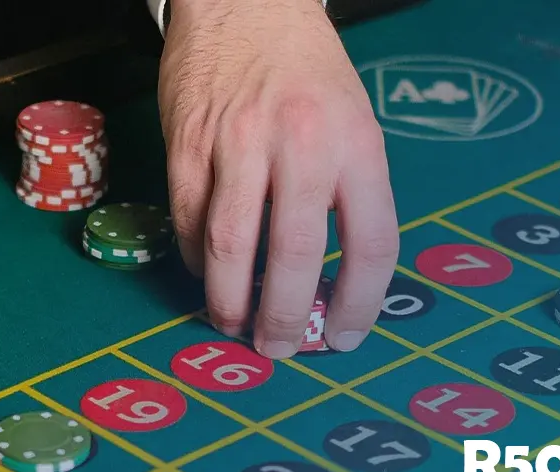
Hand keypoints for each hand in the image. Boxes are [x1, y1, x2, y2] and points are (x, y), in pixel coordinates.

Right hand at [158, 0, 398, 358]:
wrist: (245, 1)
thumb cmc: (305, 69)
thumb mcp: (353, 121)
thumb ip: (347, 194)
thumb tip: (333, 283)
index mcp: (357, 144)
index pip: (371, 243)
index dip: (362, 304)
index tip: (348, 338)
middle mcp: (301, 145)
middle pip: (296, 257)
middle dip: (289, 319)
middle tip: (281, 349)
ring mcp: (238, 144)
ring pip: (232, 247)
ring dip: (230, 301)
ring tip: (232, 323)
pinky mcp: (187, 144)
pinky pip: (190, 219)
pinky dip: (197, 257)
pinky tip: (206, 270)